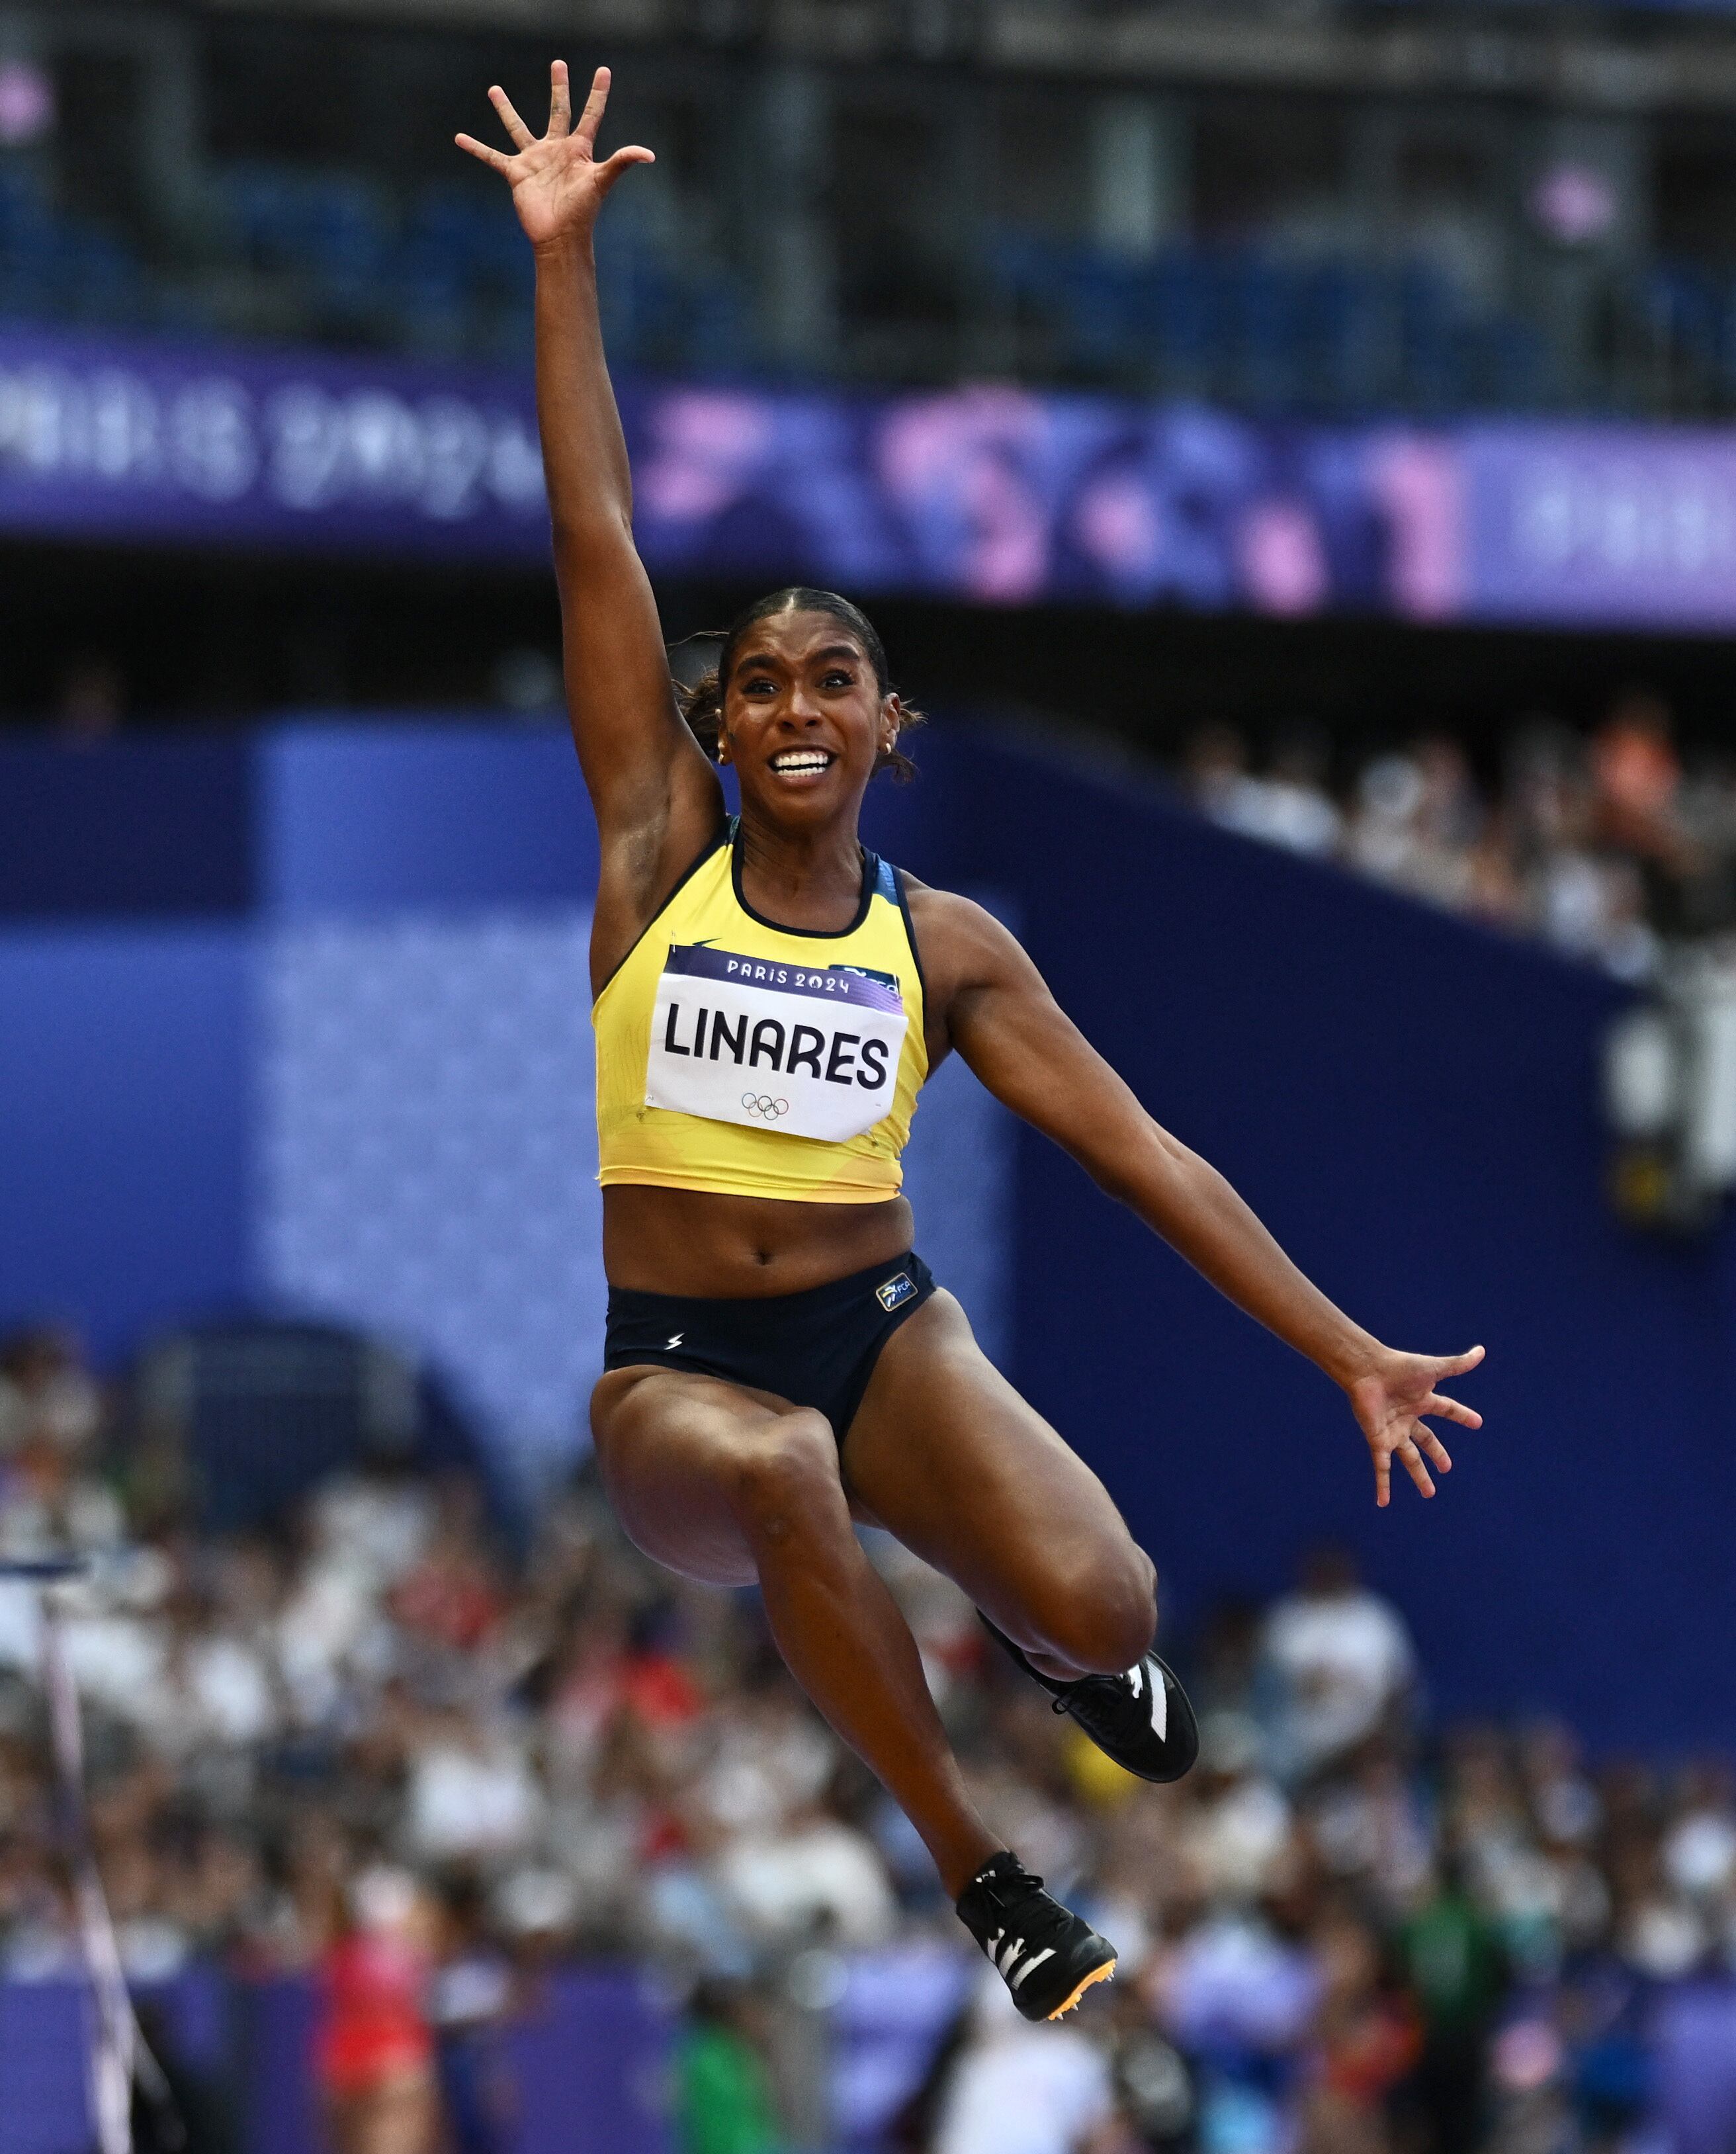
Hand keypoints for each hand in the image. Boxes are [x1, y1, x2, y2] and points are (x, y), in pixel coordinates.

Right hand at [456, 61, 652, 247]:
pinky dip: (476, 149)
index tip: (604, 71)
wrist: (560, 238)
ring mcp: (535, 161)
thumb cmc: (583, 212)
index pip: (591, 114)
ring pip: (518, 128)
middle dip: (559, 88)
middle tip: (558, 64)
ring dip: (506, 110)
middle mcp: (557, 150)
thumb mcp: (601, 181)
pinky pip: (492, 158)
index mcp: (579, 149)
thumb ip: (621, 162)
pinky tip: (459, 138)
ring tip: (494, 90)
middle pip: (558, 111)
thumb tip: (648, 154)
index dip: (598, 93)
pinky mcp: (517, 174)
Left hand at [1345, 1344, 1483, 1506]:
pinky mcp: (1378, 1440)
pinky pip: (1381, 1466)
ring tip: (1429, 1493)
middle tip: (1447, 1469)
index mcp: (1422, 1399)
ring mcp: (1393, 1430)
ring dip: (1419, 1475)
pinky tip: (1383, 1502)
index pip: (1447, 1409)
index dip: (1462, 1416)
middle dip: (1437, 1454)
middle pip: (1426, 1441)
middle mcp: (1408, 1417)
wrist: (1368, 1371)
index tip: (1477, 1423)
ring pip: (1409, 1458)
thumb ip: (1458, 1364)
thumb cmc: (1400, 1367)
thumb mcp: (1434, 1368)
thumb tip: (1482, 1351)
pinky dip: (1383, 1484)